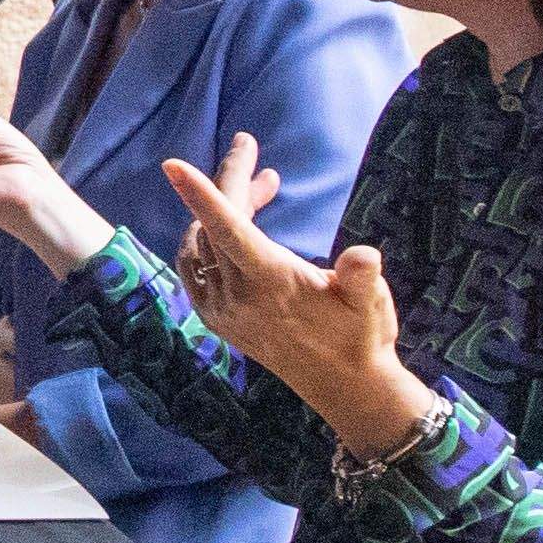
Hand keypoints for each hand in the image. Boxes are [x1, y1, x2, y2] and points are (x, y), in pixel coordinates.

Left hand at [152, 140, 431, 451]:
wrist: (343, 385)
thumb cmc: (361, 335)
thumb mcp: (371, 302)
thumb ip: (362, 276)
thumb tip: (363, 256)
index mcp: (271, 282)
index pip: (228, 230)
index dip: (202, 195)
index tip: (172, 165)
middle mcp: (237, 295)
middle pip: (215, 224)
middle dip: (234, 182)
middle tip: (259, 157)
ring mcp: (221, 308)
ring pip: (204, 241)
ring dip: (226, 209)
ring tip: (265, 188)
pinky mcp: (215, 317)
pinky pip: (193, 266)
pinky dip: (205, 237)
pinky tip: (229, 226)